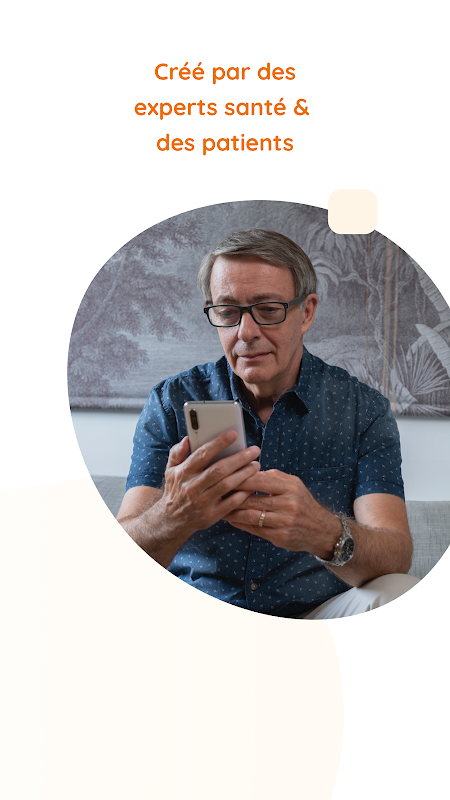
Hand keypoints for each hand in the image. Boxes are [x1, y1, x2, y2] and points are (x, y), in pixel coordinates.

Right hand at [160, 430, 260, 539]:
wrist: (172, 520)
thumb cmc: (176, 490)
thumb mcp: (171, 470)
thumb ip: (177, 453)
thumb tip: (187, 439)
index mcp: (183, 473)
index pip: (203, 454)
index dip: (219, 443)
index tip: (233, 434)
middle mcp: (192, 487)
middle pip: (219, 469)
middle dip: (239, 458)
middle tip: (254, 450)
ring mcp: (202, 502)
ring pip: (227, 485)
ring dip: (244, 474)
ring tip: (256, 465)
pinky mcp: (211, 515)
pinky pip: (231, 503)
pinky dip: (243, 493)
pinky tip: (252, 485)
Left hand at [222, 469, 340, 557]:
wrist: (320, 529)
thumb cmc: (303, 503)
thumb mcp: (294, 484)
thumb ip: (274, 476)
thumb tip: (252, 470)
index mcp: (290, 488)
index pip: (260, 481)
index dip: (241, 479)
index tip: (226, 476)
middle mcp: (288, 505)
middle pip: (254, 500)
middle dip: (233, 496)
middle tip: (217, 493)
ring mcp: (284, 522)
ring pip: (252, 516)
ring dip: (233, 512)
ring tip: (220, 507)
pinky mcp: (280, 537)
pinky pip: (255, 530)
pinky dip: (241, 524)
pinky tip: (231, 519)